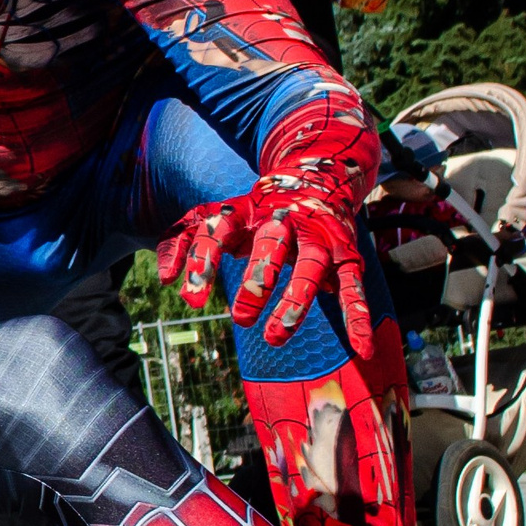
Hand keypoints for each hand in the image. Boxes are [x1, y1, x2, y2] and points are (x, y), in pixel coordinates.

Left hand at [155, 175, 375, 356]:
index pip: (219, 233)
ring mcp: (317, 238)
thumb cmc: (255, 212)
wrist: (316, 177)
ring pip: (310, 267)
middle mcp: (283, 223)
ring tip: (275, 337)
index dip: (204, 261)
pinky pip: (353, 286)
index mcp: (246, 214)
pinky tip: (362, 348)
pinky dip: (359, 317)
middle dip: (256, 281)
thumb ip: (183, 241)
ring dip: (296, 301)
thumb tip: (163, 279)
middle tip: (240, 318)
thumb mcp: (216, 217)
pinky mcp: (345, 255)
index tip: (191, 299)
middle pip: (271, 247)